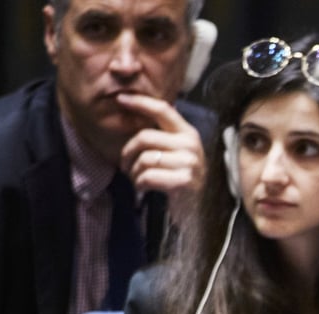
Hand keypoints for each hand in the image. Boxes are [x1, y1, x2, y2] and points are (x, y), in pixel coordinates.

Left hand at [116, 93, 205, 220]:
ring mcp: (189, 163)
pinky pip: (148, 176)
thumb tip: (137, 112)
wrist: (198, 210)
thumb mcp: (177, 153)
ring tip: (137, 179)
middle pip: (145, 137)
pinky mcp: (184, 181)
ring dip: (134, 172)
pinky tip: (143, 188)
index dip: (140, 102)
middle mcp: (191, 145)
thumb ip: (163, 135)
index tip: (120, 99)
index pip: (162, 110)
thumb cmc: (181, 179)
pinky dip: (140, 184)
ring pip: (144, 159)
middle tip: (125, 165)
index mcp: (188, 133)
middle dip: (127, 152)